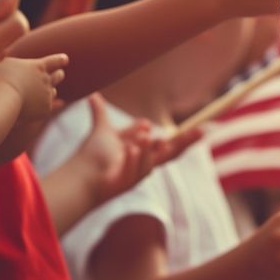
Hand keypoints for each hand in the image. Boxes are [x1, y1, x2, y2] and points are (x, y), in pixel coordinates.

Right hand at [0, 53, 67, 124]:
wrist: (3, 100)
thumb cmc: (0, 81)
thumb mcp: (7, 65)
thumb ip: (19, 66)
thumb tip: (22, 70)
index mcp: (38, 66)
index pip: (55, 60)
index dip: (60, 60)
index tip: (65, 59)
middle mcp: (46, 79)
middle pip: (59, 75)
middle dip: (58, 74)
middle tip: (57, 74)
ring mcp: (47, 94)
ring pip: (52, 92)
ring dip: (47, 92)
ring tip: (33, 94)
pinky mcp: (46, 109)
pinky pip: (45, 107)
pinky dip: (38, 107)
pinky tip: (27, 109)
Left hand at [77, 94, 202, 205]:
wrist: (77, 177)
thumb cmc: (91, 158)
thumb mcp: (102, 131)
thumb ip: (101, 113)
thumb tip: (93, 95)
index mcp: (144, 154)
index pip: (170, 145)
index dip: (185, 138)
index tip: (202, 129)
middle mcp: (144, 166)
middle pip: (170, 154)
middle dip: (185, 142)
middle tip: (201, 131)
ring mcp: (134, 176)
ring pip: (148, 161)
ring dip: (148, 147)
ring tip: (145, 132)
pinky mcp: (122, 184)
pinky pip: (131, 171)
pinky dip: (132, 160)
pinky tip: (130, 148)